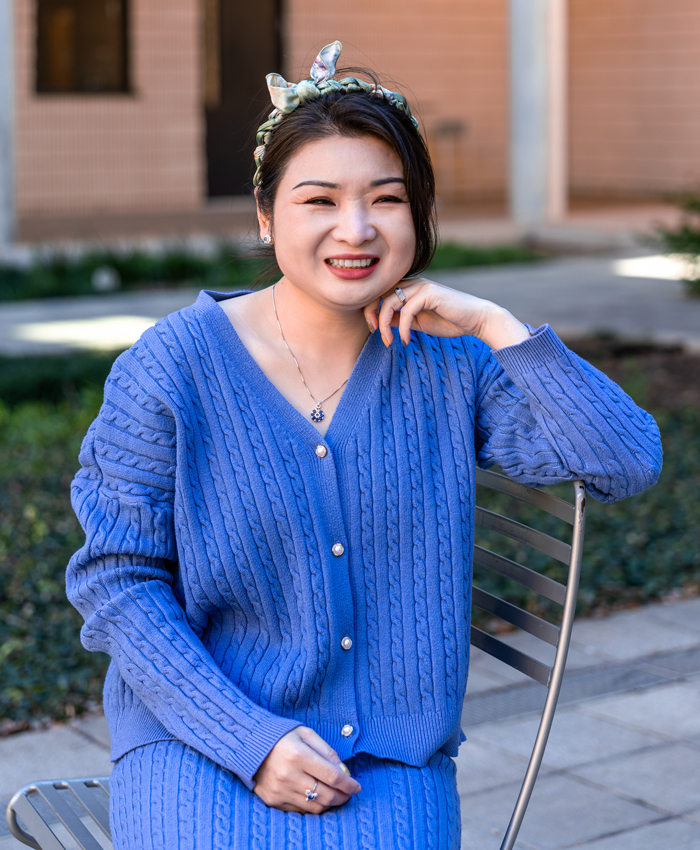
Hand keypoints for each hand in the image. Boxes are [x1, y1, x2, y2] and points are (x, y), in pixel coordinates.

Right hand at [252, 726, 361, 813]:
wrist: (249, 744)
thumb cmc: (281, 735)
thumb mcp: (306, 734)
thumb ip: (327, 752)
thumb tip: (344, 772)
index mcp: (299, 755)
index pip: (333, 777)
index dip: (349, 784)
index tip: (357, 786)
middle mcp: (289, 775)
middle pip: (326, 795)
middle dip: (343, 796)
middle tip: (348, 793)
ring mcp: (280, 790)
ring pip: (315, 807)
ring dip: (330, 804)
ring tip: (336, 796)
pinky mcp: (273, 800)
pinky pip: (300, 810)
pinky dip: (312, 807)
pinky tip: (317, 798)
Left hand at [364, 278, 530, 349]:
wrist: (476, 319)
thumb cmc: (448, 321)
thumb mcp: (418, 322)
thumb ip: (401, 319)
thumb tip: (381, 323)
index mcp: (409, 287)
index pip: (380, 293)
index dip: (371, 310)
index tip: (373, 330)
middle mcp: (413, 283)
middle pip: (379, 294)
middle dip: (372, 315)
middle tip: (376, 334)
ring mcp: (421, 286)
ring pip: (389, 302)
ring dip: (385, 325)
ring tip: (390, 341)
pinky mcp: (429, 294)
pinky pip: (406, 310)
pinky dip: (403, 328)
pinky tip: (407, 340)